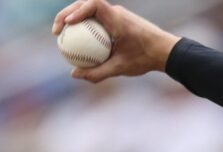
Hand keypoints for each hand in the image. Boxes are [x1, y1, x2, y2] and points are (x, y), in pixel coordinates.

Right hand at [53, 0, 180, 82]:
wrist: (166, 52)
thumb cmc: (145, 58)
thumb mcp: (121, 68)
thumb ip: (97, 72)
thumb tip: (74, 74)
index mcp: (117, 18)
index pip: (93, 4)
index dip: (77, 10)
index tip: (67, 24)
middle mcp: (116, 12)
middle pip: (86, 4)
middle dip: (67, 13)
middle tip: (56, 31)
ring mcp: (117, 14)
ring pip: (90, 11)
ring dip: (75, 19)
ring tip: (62, 35)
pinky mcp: (119, 20)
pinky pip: (98, 20)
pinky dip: (86, 26)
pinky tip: (78, 43)